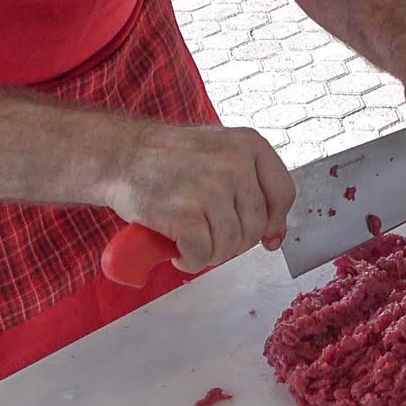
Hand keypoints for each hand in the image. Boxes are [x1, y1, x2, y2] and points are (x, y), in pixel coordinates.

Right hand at [105, 124, 295, 273]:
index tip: (266, 236)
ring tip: (191, 240)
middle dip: (234, 242)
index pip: (283, 193)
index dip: (275, 222)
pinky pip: (202, 255)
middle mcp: (233, 164)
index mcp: (247, 144)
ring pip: (230, 246)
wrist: (121, 156)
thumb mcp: (219, 152)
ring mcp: (209, 189)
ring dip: (210, 254)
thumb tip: (274, 234)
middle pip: (255, 227)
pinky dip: (189, 262)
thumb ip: (250, 183)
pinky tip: (178, 251)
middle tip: (209, 236)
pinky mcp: (185, 213)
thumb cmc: (168, 158)